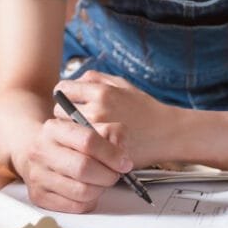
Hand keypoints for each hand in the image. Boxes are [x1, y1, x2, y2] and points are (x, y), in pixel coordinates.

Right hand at [16, 114, 133, 213]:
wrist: (35, 152)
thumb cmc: (68, 142)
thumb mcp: (88, 127)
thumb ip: (111, 134)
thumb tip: (122, 157)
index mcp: (54, 129)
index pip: (87, 141)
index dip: (111, 154)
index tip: (124, 162)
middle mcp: (41, 151)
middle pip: (83, 168)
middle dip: (108, 175)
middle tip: (114, 174)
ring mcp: (38, 175)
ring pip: (82, 191)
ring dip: (100, 189)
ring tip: (100, 181)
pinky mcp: (39, 196)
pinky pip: (76, 206)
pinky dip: (90, 201)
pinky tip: (89, 190)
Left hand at [54, 70, 169, 167]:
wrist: (167, 132)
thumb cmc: (145, 109)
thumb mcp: (122, 84)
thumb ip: (96, 78)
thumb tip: (74, 80)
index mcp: (101, 91)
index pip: (63, 90)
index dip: (63, 95)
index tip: (67, 101)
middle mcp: (98, 109)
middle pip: (60, 111)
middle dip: (64, 114)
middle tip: (74, 119)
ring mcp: (99, 131)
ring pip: (66, 131)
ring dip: (71, 131)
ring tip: (81, 133)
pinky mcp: (103, 149)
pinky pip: (78, 146)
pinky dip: (80, 146)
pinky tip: (88, 144)